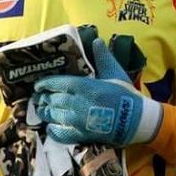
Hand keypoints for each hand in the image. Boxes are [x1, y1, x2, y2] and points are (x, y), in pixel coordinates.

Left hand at [32, 38, 161, 146]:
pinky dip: (53, 131)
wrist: (137, 120)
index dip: (45, 84)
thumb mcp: (115, 72)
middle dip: (44, 98)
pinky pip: (62, 134)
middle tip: (38, 97)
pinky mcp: (83, 135)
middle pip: (54, 100)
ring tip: (41, 110)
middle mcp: (78, 104)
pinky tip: (50, 127)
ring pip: (55, 116)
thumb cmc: (125, 94)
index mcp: (85, 87)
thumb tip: (96, 40)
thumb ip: (103, 57)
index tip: (37, 85)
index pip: (58, 84)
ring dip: (46, 113)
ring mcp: (79, 121)